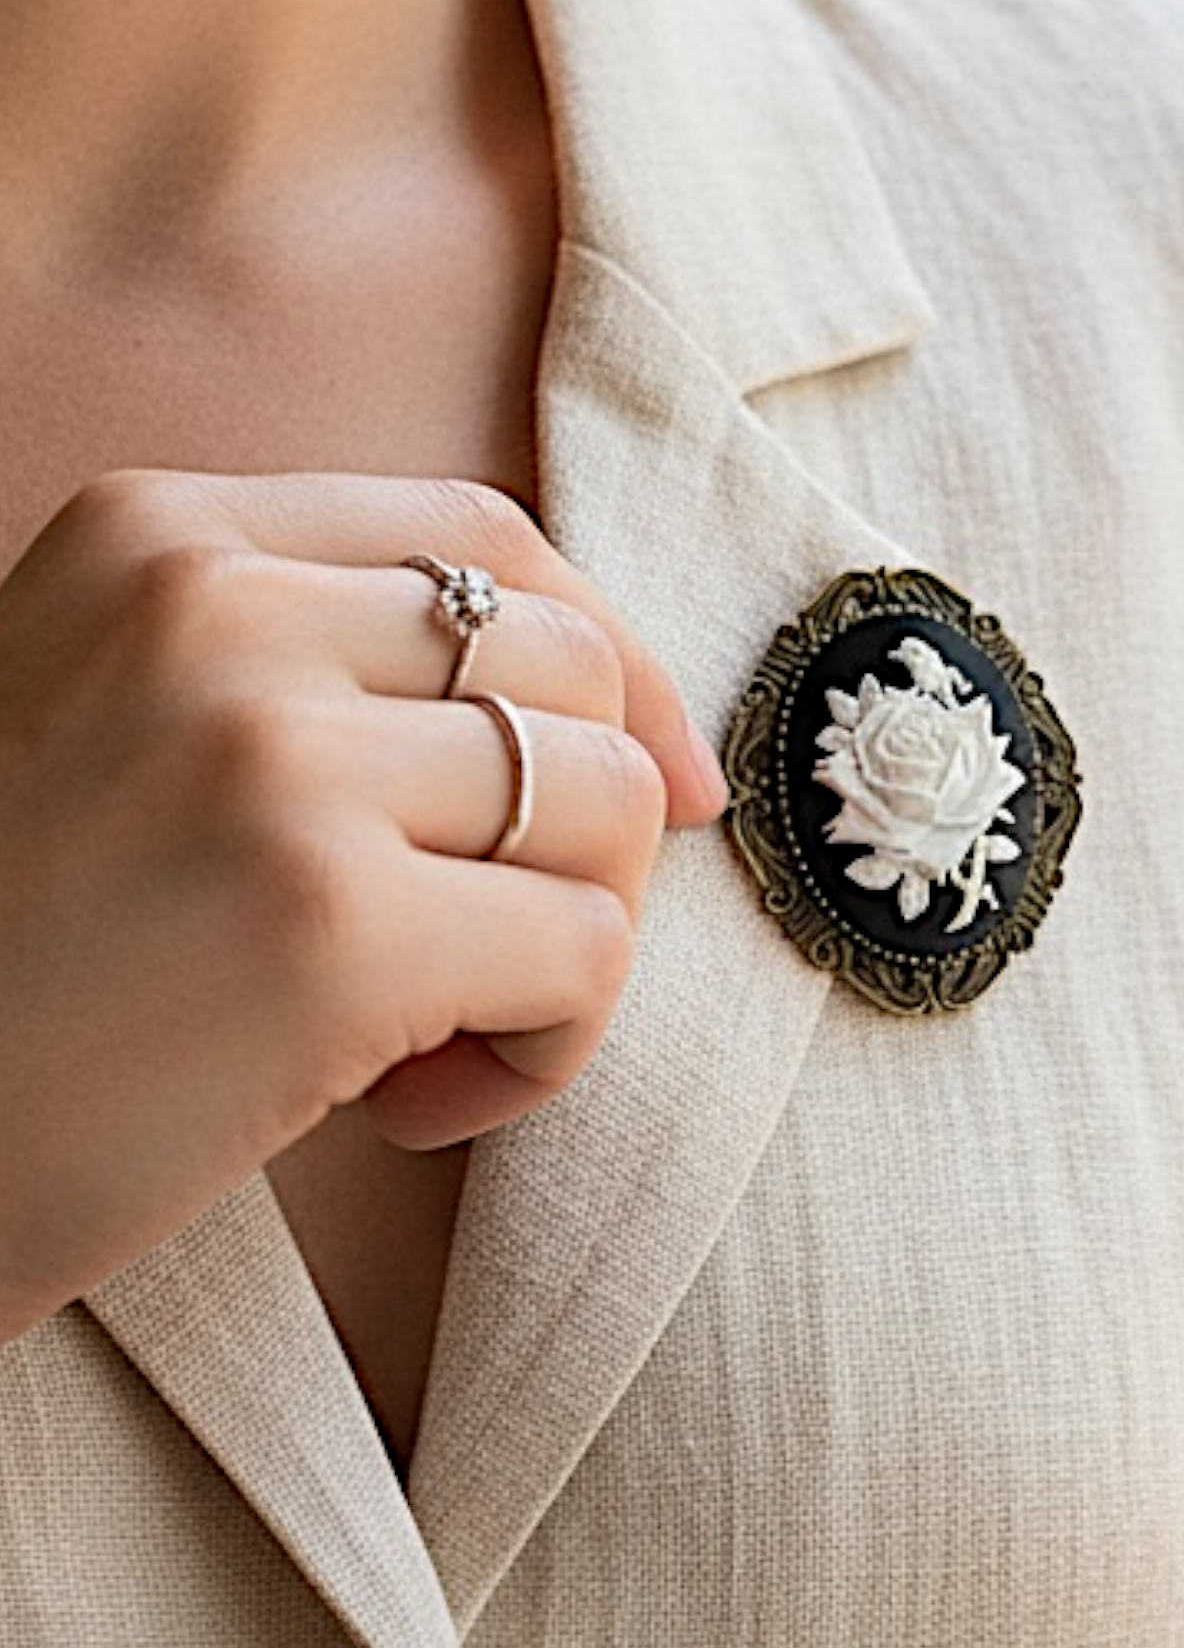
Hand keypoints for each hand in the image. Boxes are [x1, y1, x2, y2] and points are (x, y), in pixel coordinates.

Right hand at [0, 469, 724, 1340]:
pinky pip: (586, 956)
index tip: (656, 781)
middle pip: (576, 670)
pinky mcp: (327, 929)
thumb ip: (323, 676)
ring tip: (438, 1036)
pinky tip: (408, 1108)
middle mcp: (215, 614)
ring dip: (570, 947)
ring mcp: (272, 762)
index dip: (613, 663)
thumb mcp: (127, 729)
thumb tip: (635, 738)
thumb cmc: (23, 959)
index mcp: (158, 540)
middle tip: (498, 950)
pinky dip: (547, 1053)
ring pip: (609, 803)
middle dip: (598, 829)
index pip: (486, 540)